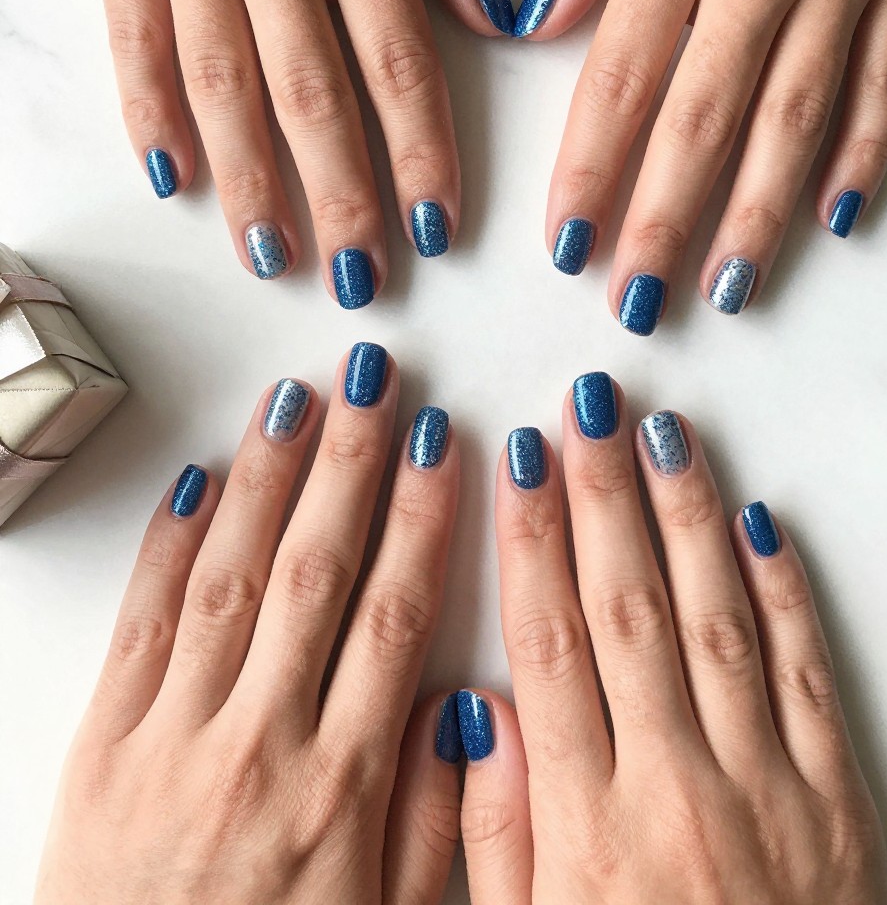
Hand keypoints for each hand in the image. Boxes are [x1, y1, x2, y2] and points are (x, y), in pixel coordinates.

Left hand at [36, 347, 462, 902]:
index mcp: (340, 788)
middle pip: (318, 573)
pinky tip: (200, 480)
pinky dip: (170, 545)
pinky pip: (142, 624)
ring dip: (269, 479)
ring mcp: (173, 737)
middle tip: (373, 384)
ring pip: (233, 578)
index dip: (421, 519)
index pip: (394, 617)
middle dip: (349, 465)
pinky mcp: (103, 743)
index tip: (439, 446)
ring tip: (296, 401)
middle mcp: (260, 745)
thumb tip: (465, 708)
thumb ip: (431, 819)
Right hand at [71, 0, 507, 296]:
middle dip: (341, 198)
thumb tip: (495, 19)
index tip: (436, 228)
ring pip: (219, 83)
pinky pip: (135, 33)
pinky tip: (172, 176)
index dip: (419, 156)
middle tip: (357, 277)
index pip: (397, 63)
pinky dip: (150, 109)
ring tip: (272, 254)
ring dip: (250, 181)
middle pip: (310, 96)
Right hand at [455, 381, 886, 902]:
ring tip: (660, 434)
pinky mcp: (836, 801)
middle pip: (626, 608)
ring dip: (683, 517)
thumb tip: (479, 709)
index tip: (518, 460)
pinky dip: (784, 594)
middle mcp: (674, 787)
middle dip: (602, 494)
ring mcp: (765, 789)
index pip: (548, 642)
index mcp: (587, 825)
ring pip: (714, 620)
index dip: (530, 539)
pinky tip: (758, 522)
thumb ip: (497, 834)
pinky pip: (805, 677)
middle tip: (587, 409)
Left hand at [536, 0, 886, 322]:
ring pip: (795, 118)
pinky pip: (885, 79)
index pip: (623, 75)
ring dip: (756, 213)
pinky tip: (833, 215)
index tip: (566, 242)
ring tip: (726, 288)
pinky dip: (862, 151)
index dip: (591, 168)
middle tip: (637, 300)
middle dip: (665, 221)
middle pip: (704, 119)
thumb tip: (536, 23)